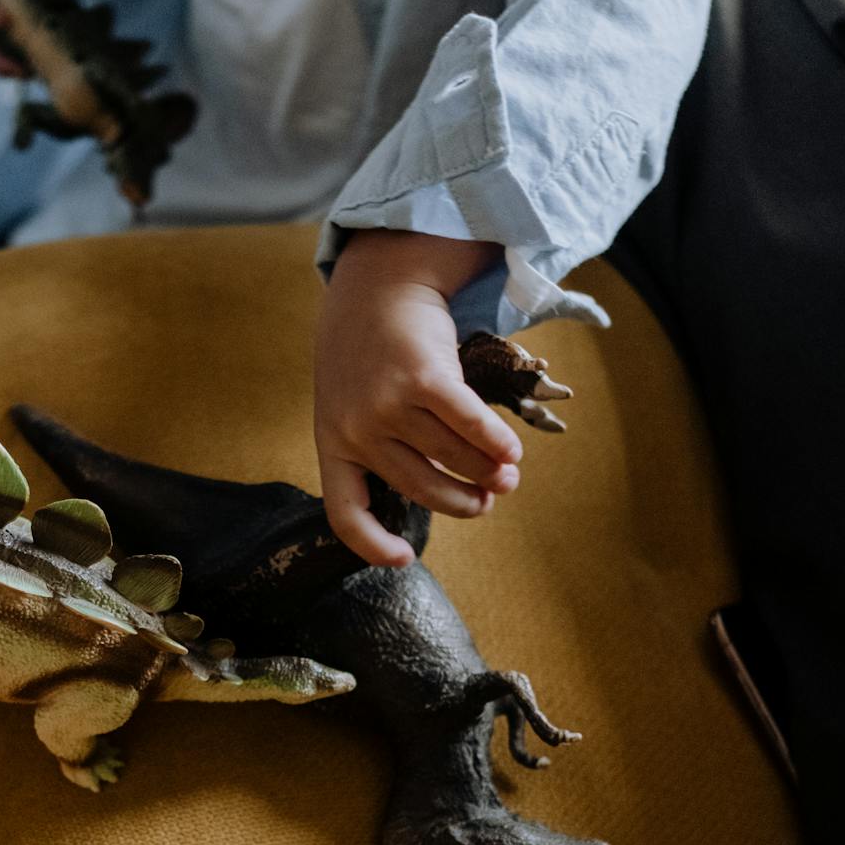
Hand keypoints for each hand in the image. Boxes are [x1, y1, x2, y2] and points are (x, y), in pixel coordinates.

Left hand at [314, 229, 522, 565]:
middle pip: (420, 488)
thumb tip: (456, 492)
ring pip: (450, 457)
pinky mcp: (422, 377)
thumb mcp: (354, 404)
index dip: (374, 546)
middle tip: (490, 502)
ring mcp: (386, 403)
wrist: (376, 285)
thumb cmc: (370, 354)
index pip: (345, 513)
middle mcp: (356, 428)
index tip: (405, 560)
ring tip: (509, 475)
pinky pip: (469, 425)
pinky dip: (497, 444)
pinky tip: (512, 452)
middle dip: (463, 503)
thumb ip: (387, 447)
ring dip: (489, 472)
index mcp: (332, 443)